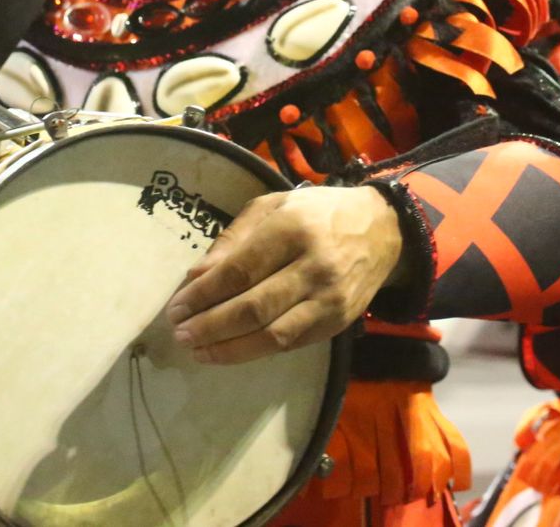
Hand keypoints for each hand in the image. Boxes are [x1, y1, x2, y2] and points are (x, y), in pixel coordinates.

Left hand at [164, 185, 403, 364]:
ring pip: (271, 335)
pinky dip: (256, 351)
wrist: (382, 229)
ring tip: (198, 350)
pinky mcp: (338, 322)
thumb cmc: (316, 213)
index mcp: (291, 228)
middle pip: (252, 308)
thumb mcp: (271, 207)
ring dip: (228, 348)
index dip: (203, 295)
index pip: (238, 271)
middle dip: (209, 326)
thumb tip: (194, 278)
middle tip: (180, 333)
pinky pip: (291, 344)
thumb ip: (232, 240)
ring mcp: (329, 298)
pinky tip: (230, 350)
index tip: (176, 307)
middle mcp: (313, 265)